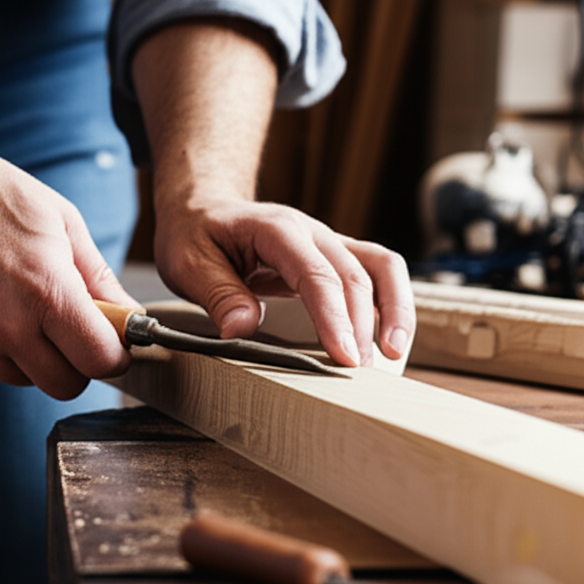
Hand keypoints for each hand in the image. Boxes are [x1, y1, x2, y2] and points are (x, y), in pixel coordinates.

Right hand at [0, 138, 137, 399]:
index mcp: (45, 292)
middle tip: (69, 329)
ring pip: (22, 377)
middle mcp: (5, 326)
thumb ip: (99, 277)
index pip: (99, 362)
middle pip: (64, 385)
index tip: (111, 342)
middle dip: (76, 363)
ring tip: (16, 303)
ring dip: (31, 355)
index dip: (113, 355)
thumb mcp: (60, 221)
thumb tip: (130, 317)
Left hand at [153, 196, 414, 367]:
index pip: (317, 275)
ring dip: (395, 311)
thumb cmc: (195, 234)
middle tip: (357, 376)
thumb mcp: (188, 263)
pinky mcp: (335, 257)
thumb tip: (241, 328)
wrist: (203, 207)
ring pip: (381, 268)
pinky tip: (391, 339)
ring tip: (393, 358)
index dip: (333, 317)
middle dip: (361, 329)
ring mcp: (328, 242)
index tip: (342, 356)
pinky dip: (392, 303)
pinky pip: (378, 272)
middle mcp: (311, 232)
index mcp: (277, 229)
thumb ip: (218, 294)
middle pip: (354, 277)